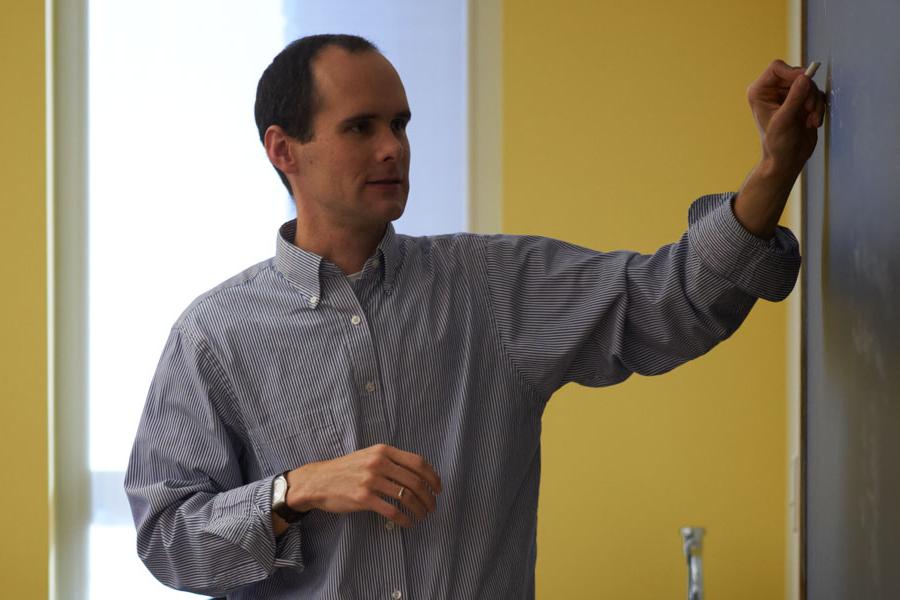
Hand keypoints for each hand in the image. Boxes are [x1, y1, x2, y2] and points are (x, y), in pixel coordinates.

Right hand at [285, 444, 441, 527]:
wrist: (319, 480)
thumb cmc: (347, 469)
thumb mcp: (369, 456)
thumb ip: (391, 460)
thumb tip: (417, 473)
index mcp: (383, 451)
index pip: (418, 462)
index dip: (433, 476)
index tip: (438, 488)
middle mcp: (379, 463)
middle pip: (415, 481)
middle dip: (429, 497)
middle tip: (433, 506)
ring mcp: (371, 481)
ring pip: (406, 497)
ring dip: (419, 509)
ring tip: (423, 515)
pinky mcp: (363, 499)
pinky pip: (392, 511)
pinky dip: (405, 519)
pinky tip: (408, 523)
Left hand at [746, 59, 825, 173]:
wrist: (788, 160)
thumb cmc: (778, 144)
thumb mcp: (784, 121)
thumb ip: (794, 99)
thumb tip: (804, 78)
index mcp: (760, 91)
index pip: (776, 67)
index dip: (792, 72)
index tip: (804, 82)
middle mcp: (773, 90)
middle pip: (797, 74)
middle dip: (807, 92)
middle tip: (809, 109)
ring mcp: (788, 95)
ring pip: (810, 84)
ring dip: (814, 102)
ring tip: (810, 120)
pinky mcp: (802, 101)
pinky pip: (817, 94)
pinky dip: (819, 107)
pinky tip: (813, 122)